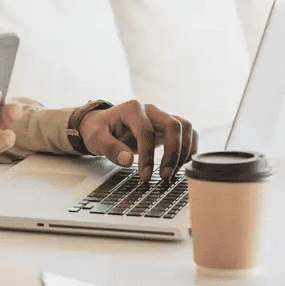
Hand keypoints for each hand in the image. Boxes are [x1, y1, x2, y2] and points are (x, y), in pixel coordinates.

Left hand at [77, 101, 197, 181]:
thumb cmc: (98, 130)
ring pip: (184, 127)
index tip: (144, 175)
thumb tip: (128, 161)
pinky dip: (189, 147)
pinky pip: (187, 132)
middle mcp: (150, 110)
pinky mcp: (166, 126)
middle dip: (173, 153)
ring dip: (184, 151)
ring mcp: (160, 116)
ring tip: (173, 172)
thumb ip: (110, 148)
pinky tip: (181, 164)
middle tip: (165, 175)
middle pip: (173, 125)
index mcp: (132, 109)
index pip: (146, 131)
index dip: (147, 155)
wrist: (102, 124)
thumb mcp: (95, 139)